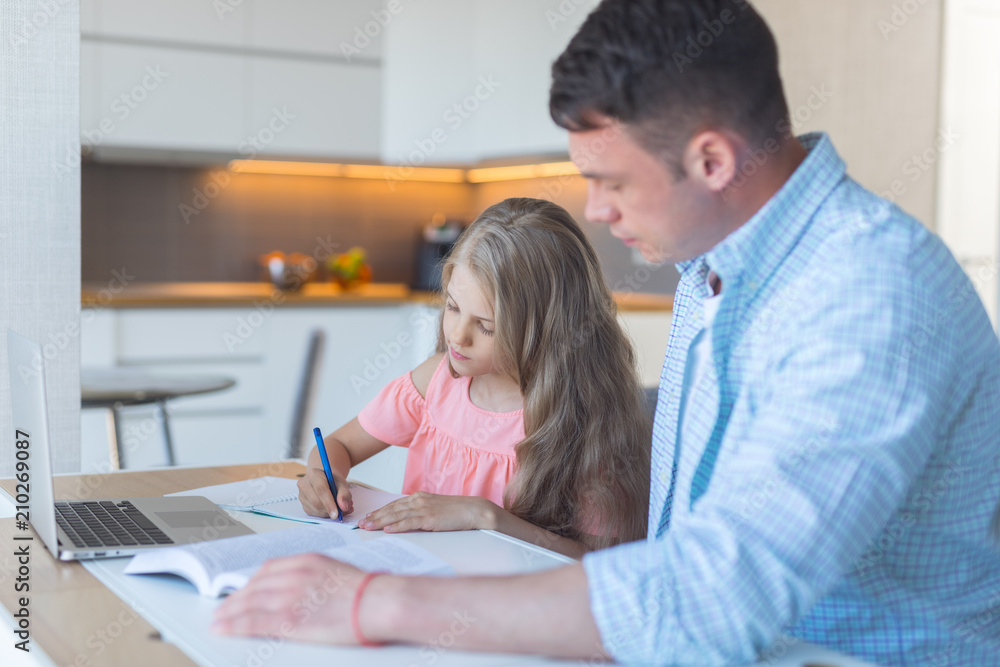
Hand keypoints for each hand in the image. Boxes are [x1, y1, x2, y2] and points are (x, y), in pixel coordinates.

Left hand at [212, 554, 363, 643]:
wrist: (378, 601)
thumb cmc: (366, 590)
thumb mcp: (337, 571)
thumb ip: (315, 576)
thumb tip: (306, 589)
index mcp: (306, 561)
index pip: (269, 570)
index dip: (251, 583)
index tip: (243, 590)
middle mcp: (294, 575)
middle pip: (255, 586)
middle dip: (236, 597)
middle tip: (224, 607)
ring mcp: (290, 596)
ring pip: (249, 603)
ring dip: (229, 612)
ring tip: (219, 620)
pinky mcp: (289, 619)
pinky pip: (253, 621)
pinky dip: (234, 625)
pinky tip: (224, 628)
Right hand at [297, 467, 352, 519]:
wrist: (325, 480)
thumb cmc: (333, 480)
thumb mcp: (342, 483)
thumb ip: (344, 494)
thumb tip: (344, 507)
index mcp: (313, 474)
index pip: (320, 489)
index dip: (329, 503)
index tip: (337, 513)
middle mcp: (304, 484)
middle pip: (316, 502)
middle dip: (330, 509)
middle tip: (342, 511)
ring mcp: (302, 495)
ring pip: (315, 510)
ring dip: (328, 513)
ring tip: (339, 508)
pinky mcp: (303, 505)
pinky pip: (314, 514)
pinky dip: (325, 514)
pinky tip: (331, 509)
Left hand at [358, 492, 496, 532]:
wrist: (474, 510)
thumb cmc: (456, 513)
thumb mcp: (435, 510)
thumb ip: (421, 514)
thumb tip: (407, 522)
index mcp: (420, 498)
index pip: (395, 505)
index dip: (380, 511)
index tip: (368, 518)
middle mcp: (419, 500)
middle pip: (392, 509)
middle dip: (375, 517)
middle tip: (360, 524)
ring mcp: (424, 508)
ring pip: (396, 515)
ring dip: (380, 521)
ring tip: (367, 527)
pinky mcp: (430, 518)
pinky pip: (409, 522)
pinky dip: (397, 525)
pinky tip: (387, 529)